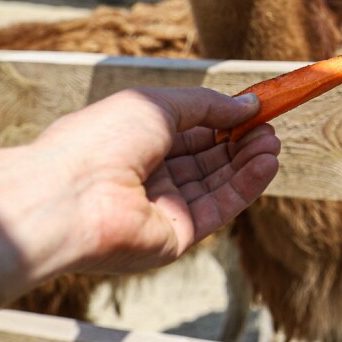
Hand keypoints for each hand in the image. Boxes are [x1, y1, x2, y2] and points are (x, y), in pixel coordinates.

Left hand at [39, 88, 281, 274]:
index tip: (256, 110)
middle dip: (240, 142)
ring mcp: (162, 209)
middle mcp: (148, 177)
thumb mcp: (158, 105)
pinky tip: (267, 163)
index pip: (189, 133)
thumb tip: (249, 104)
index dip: (223, 122)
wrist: (68, 197)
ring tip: (273, 142)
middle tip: (270, 128)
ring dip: (248, 162)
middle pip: (206, 159)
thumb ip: (207, 106)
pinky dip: (246, 186)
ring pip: (216, 183)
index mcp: (134, 143)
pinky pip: (218, 208)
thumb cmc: (101, 140)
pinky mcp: (176, 237)